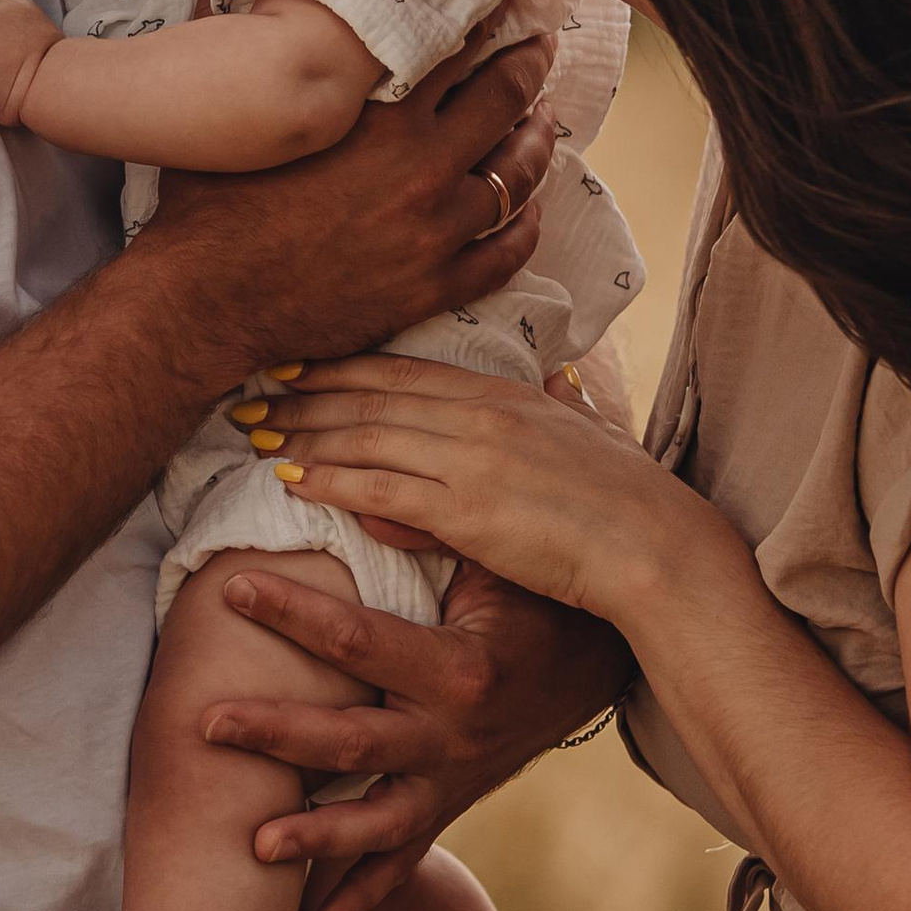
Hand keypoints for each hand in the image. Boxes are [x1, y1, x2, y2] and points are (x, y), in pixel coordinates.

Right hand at [138, 31, 557, 390]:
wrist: (205, 303)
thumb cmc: (210, 206)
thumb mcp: (239, 113)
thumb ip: (249, 41)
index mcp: (380, 117)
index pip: (455, 48)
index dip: (486, 18)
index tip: (505, 2)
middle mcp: (421, 167)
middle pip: (503, 101)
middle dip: (529, 66)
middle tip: (541, 47)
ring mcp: (435, 232)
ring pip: (516, 177)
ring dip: (536, 144)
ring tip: (544, 124)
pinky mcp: (433, 287)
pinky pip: (505, 255)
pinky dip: (526, 228)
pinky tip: (532, 212)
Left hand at [198, 559, 631, 910]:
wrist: (603, 664)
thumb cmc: (540, 594)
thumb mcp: (498, 558)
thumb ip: (432, 533)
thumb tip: (359, 501)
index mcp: (461, 669)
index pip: (359, 638)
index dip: (294, 612)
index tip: (234, 586)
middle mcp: (454, 736)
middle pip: (352, 742)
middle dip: (276, 733)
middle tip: (205, 723)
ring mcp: (451, 781)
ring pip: (375, 819)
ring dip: (315, 835)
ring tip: (255, 844)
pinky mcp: (450, 806)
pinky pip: (405, 862)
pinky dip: (365, 899)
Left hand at [235, 349, 729, 623]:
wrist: (657, 545)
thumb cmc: (630, 504)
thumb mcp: (584, 440)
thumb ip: (553, 411)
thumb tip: (550, 386)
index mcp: (508, 395)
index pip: (409, 370)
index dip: (347, 366)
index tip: (299, 365)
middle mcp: (482, 414)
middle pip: (375, 393)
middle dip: (307, 391)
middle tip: (253, 391)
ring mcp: (472, 458)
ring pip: (367, 433)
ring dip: (304, 431)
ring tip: (255, 431)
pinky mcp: (467, 509)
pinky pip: (379, 486)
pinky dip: (328, 477)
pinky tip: (290, 477)